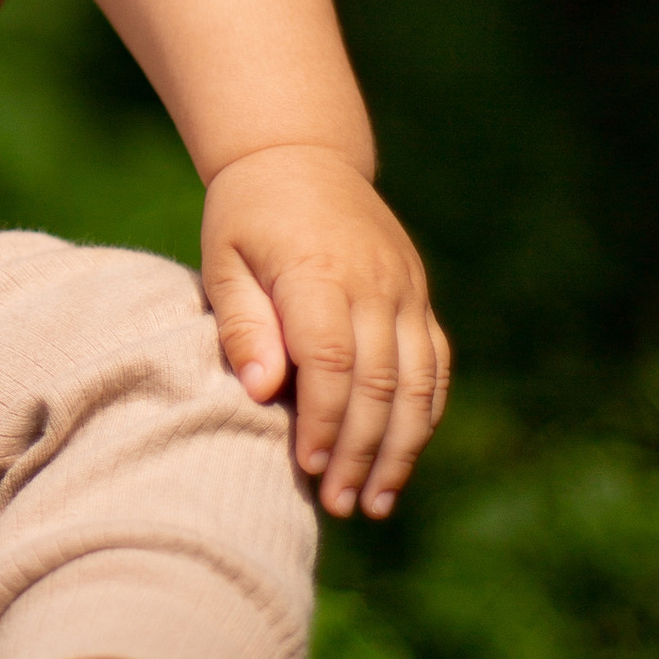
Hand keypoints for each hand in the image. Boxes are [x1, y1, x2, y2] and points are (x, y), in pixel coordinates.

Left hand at [200, 145, 449, 519]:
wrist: (301, 154)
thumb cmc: (248, 215)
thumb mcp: (224, 258)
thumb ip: (242, 322)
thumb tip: (262, 392)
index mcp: (318, 270)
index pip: (331, 360)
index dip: (323, 419)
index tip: (307, 466)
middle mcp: (374, 282)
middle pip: (378, 382)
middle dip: (360, 450)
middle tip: (338, 504)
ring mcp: (405, 289)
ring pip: (417, 382)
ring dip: (400, 448)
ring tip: (375, 502)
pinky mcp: (419, 296)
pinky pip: (434, 364)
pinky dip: (424, 414)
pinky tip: (403, 456)